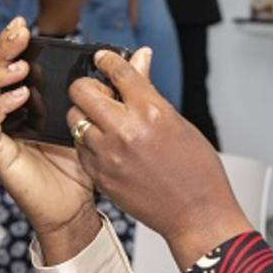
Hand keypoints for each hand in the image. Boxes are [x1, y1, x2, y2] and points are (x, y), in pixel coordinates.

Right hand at [0, 17, 100, 258]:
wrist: (77, 208)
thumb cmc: (85, 166)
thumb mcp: (105, 117)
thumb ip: (120, 84)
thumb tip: (141, 53)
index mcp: (26, 102)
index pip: (9, 64)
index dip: (11, 43)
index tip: (24, 25)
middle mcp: (6, 113)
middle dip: (1, 50)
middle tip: (19, 34)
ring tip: (19, 67)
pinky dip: (0, 107)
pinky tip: (20, 97)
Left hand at [68, 48, 250, 268]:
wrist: (197, 214)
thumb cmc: (198, 171)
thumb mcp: (178, 122)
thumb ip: (150, 92)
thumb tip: (140, 59)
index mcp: (151, 111)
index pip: (117, 71)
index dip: (106, 59)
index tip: (102, 58)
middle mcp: (125, 129)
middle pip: (82, 90)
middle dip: (88, 87)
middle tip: (100, 94)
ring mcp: (108, 154)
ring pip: (74, 118)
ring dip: (86, 116)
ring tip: (104, 124)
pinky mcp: (99, 174)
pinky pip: (80, 147)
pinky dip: (89, 142)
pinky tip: (107, 147)